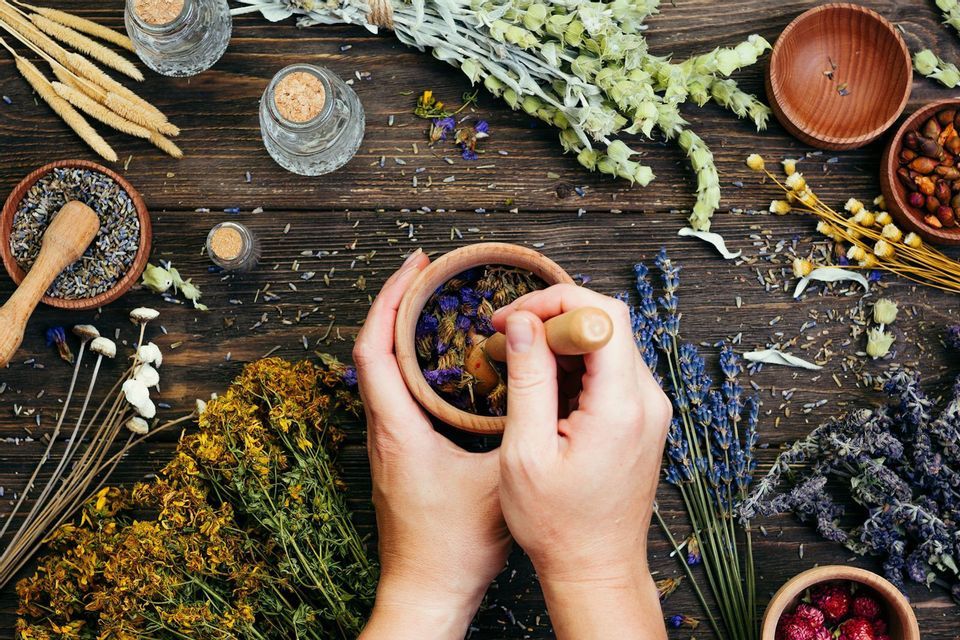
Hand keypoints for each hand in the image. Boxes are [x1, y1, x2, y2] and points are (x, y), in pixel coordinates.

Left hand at [355, 250, 511, 639]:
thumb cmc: (457, 545)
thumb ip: (519, 428)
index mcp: (398, 429)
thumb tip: (541, 379)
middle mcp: (383, 431)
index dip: (391, 298)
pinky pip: (392, 393)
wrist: (428, 591)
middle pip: (372, 349)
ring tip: (432, 305)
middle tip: (427, 272)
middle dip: (395, 302)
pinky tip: (440, 363)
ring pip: (379, 371)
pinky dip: (409, 363)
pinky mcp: (395, 457)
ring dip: (399, 331)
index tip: (417, 266)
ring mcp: (385, 445)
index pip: (376, 347)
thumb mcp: (499, 480)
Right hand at [493, 285, 670, 639]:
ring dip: (559, 338)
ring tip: (515, 357)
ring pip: (606, 340)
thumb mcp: (526, 452)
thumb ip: (527, 379)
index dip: (552, 302)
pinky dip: (572, 362)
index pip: (601, 314)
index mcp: (621, 406)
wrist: (596, 568)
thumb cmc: (558, 524)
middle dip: (551, 315)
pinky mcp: (640, 416)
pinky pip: (608, 367)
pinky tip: (539, 382)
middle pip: (606, 320)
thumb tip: (520, 323)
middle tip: (504, 333)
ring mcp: (648, 408)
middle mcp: (646, 400)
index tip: (509, 320)